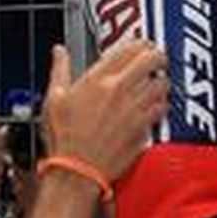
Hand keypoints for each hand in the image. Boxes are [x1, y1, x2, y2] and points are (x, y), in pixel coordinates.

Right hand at [41, 39, 167, 182]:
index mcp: (97, 79)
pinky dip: (162, 104)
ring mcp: (132, 108)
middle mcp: (118, 90)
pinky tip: (155, 106)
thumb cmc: (63, 140)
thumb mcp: (53, 99)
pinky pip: (162, 107)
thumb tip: (59, 52)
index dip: (142, 44)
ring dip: (161, 81)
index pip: (130, 47)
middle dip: (158, 57)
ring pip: (162, 82)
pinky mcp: (142, 127)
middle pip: (153, 59)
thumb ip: (60, 70)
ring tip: (156, 84)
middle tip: (157, 61)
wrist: (74, 173)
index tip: (143, 47)